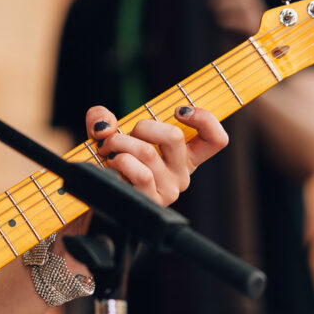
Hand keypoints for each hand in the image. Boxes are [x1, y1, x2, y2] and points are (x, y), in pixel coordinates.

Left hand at [84, 104, 228, 205]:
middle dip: (140, 126)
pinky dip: (119, 161)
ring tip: (107, 149)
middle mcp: (182, 175)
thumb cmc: (110, 161)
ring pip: (148, 153)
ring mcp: (168, 191)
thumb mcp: (109, 133)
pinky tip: (110, 165)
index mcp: (184, 157)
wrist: (98, 196)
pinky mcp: (152, 202)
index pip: (216, 140)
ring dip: (119, 143)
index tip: (178, 111)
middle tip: (122, 135)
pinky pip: (139, 173)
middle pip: (174, 136)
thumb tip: (104, 125)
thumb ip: (102, 118)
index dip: (204, 119)